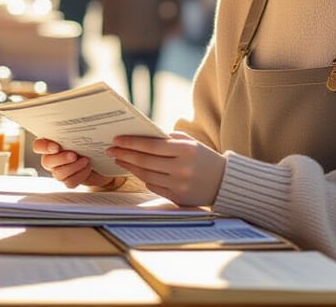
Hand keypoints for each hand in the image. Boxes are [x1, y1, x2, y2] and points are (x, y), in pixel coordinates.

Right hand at [33, 137, 119, 188]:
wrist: (103, 158)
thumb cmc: (92, 141)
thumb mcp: (86, 132)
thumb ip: (79, 129)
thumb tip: (81, 124)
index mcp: (52, 143)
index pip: (38, 145)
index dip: (44, 147)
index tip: (56, 147)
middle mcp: (52, 158)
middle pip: (46, 161)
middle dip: (61, 159)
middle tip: (74, 155)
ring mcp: (59, 170)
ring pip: (58, 174)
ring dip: (73, 167)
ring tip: (86, 160)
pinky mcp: (69, 180)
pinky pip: (69, 182)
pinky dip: (80, 176)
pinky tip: (88, 168)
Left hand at [106, 131, 224, 206]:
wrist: (224, 182)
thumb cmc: (203, 157)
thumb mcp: (189, 142)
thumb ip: (167, 138)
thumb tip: (139, 136)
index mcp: (186, 150)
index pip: (151, 146)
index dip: (131, 143)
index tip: (117, 140)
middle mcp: (182, 168)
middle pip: (145, 161)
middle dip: (125, 154)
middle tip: (112, 150)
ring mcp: (179, 185)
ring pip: (146, 175)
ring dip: (130, 167)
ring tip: (120, 159)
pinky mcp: (177, 198)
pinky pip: (153, 187)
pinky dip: (143, 178)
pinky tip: (136, 170)